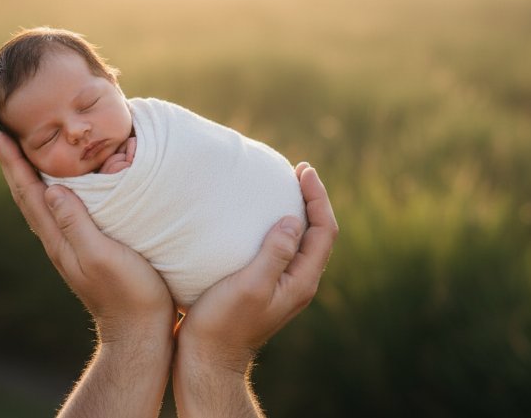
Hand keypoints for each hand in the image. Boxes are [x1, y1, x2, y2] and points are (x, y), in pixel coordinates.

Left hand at [0, 127, 172, 341]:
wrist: (140, 332)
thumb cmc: (129, 294)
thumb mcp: (103, 256)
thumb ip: (76, 224)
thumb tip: (50, 189)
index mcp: (58, 238)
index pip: (28, 191)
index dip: (13, 161)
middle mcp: (58, 240)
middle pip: (28, 193)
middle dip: (14, 161)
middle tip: (4, 130)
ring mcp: (71, 246)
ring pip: (42, 201)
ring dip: (31, 172)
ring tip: (26, 149)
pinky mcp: (87, 249)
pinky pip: (61, 210)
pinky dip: (54, 187)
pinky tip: (63, 183)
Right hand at [173, 163, 337, 416]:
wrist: (206, 360)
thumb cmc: (223, 324)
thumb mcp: (251, 285)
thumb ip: (275, 253)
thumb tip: (294, 220)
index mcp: (302, 280)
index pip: (324, 230)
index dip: (318, 197)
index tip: (303, 170)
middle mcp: (298, 283)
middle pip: (318, 233)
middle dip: (312, 199)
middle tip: (297, 170)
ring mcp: (283, 286)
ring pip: (301, 241)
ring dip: (296, 211)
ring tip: (281, 186)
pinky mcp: (265, 288)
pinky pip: (282, 249)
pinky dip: (278, 226)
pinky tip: (256, 218)